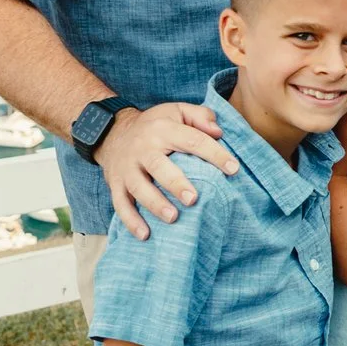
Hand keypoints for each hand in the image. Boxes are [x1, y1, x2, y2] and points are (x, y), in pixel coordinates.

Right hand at [98, 103, 234, 239]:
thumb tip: (218, 132)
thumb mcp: (177, 110)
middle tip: (193, 199)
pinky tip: (145, 235)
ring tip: (173, 218)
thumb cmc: (156, 125)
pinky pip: (121, 204)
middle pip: (159, 166)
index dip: (214, 154)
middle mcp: (143, 148)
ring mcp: (127, 168)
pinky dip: (131, 221)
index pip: (192, 140)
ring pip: (139, 188)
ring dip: (155, 204)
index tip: (233, 169)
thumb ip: (200, 116)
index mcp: (163, 129)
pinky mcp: (115, 184)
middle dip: (176, 183)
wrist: (113, 132)